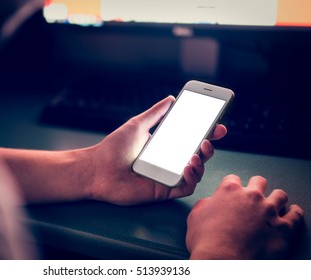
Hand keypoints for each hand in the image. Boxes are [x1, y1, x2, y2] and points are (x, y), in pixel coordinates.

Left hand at [89, 96, 226, 205]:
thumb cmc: (113, 148)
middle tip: (211, 136)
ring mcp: (167, 177)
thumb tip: (171, 98)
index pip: (190, 139)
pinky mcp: (163, 191)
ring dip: (202, 161)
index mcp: (164, 147)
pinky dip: (191, 177)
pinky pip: (185, 187)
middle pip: (197, 155)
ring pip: (195, 172)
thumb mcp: (137, 125)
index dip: (206, 133)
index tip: (217, 124)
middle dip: (209, 146)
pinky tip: (187, 166)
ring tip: (199, 151)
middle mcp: (168, 162)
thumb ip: (155, 113)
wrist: (97, 169)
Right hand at [186, 174, 303, 258]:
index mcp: (229, 190)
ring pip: (279, 195)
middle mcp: (251, 196)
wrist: (220, 260)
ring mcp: (269, 211)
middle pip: (259, 182)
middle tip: (252, 198)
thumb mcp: (195, 216)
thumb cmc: (205, 240)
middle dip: (256, 188)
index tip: (232, 194)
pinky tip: (291, 213)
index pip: (233, 179)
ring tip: (273, 206)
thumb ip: (206, 203)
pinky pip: (295, 215)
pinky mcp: (282, 228)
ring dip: (276, 199)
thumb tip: (211, 202)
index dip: (232, 187)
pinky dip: (294, 213)